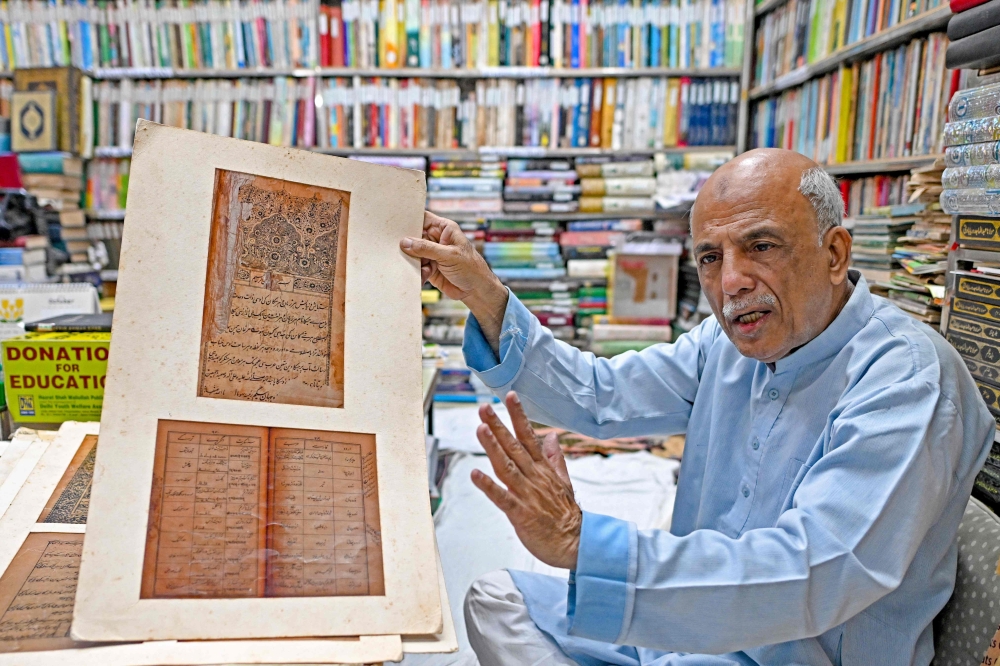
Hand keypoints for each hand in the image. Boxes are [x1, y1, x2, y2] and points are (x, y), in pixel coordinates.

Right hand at [400, 211, 508, 352]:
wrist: (476, 290)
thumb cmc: (470, 268)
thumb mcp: (449, 255)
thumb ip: (426, 248)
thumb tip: (405, 242)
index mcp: (444, 229)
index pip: (423, 218)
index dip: (410, 218)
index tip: (394, 220)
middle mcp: (436, 239)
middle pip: (414, 235)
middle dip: (405, 241)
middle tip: (394, 245)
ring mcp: (431, 254)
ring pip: (412, 252)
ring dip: (410, 259)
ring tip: (414, 264)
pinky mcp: (428, 267)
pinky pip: (415, 266)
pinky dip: (416, 271)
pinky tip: (424, 275)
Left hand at [471, 391, 581, 569]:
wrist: (576, 543)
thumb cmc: (566, 514)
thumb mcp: (563, 481)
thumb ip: (554, 458)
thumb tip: (551, 436)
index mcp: (542, 469)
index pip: (529, 436)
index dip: (519, 416)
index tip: (509, 396)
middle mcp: (534, 477)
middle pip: (514, 447)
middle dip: (498, 426)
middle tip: (484, 408)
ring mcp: (527, 494)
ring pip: (507, 467)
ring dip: (493, 448)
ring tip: (481, 430)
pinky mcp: (520, 514)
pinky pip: (502, 497)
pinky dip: (489, 486)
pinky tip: (475, 474)